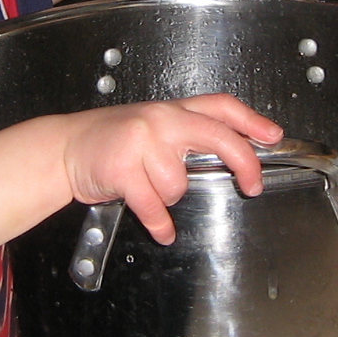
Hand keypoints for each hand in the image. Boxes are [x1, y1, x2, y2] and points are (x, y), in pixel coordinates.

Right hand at [60, 95, 282, 242]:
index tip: (273, 137)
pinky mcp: (124, 168)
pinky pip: (154, 206)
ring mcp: (142, 141)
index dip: (252, 121)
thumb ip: (185, 135)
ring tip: (147, 188)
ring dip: (167, 197)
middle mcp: (160, 120)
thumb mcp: (150, 126)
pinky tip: (161, 229)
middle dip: (244, 163)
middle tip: (252, 184)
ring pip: (180, 185)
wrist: (64, 148)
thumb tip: (228, 152)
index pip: (220, 106)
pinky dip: (159, 224)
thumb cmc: (109, 141)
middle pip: (218, 137)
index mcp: (171, 110)